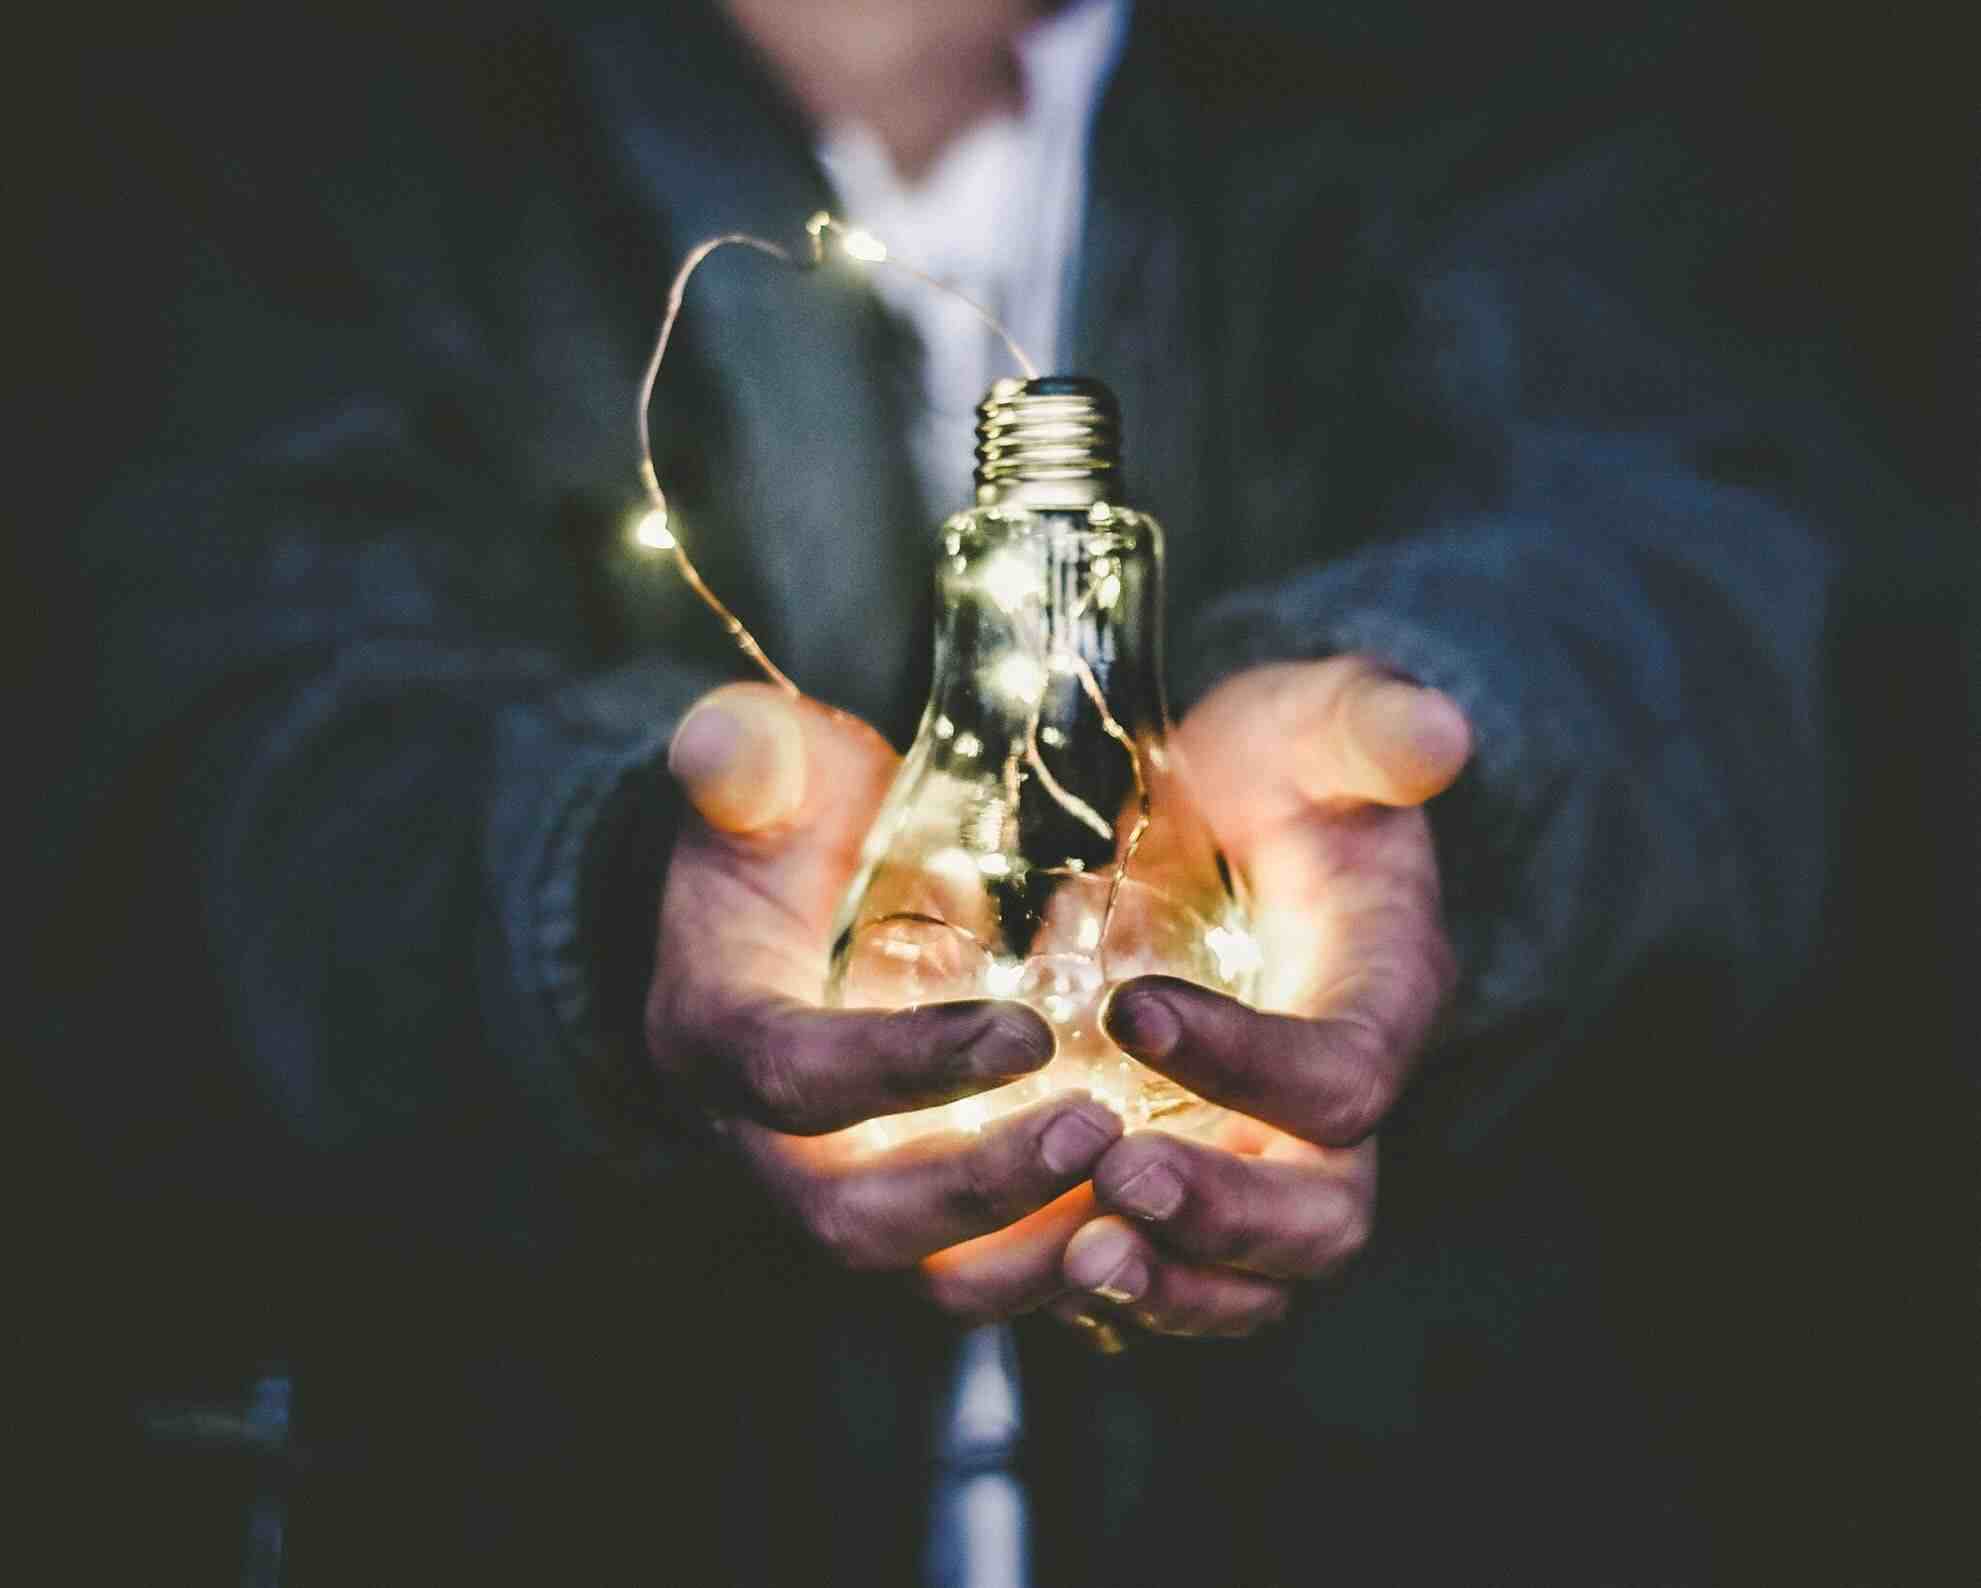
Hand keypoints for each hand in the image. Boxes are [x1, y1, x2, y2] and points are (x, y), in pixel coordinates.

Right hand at [647, 683, 1122, 1316]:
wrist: (789, 910)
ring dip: (1036, 1253)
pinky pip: (986, 1276)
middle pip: (856, 1219)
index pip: (794, 1078)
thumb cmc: (788, 831)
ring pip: (928, 1278)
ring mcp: (845, 1193)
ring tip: (1147, 1191)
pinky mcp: (919, 1218)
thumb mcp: (765, 777)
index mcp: (718, 1036)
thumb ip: (747, 759)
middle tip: (1101, 1128)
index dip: (903, 1067)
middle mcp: (767, 1146)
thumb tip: (719, 742)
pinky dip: (1068, 1267)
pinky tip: (1159, 1222)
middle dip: (980, 1189)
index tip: (1027, 1031)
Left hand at [1055, 658, 1470, 1338]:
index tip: (1130, 1007)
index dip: (1250, 1061)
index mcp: (1382, 997)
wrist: (1234, 816)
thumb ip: (1368, 726)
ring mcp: (1269, 1156)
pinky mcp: (1199, 1178)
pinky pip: (1179, 1277)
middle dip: (1225, 1214)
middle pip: (1322, 1214)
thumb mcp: (1316, 723)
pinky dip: (1119, 1290)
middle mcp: (1337, 1104)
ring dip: (1172, 1287)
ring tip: (1078, 1259)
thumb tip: (1435, 731)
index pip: (1343, 1073)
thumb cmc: (1278, 768)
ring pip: (1255, 1280)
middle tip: (1117, 1177)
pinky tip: (1033, 1263)